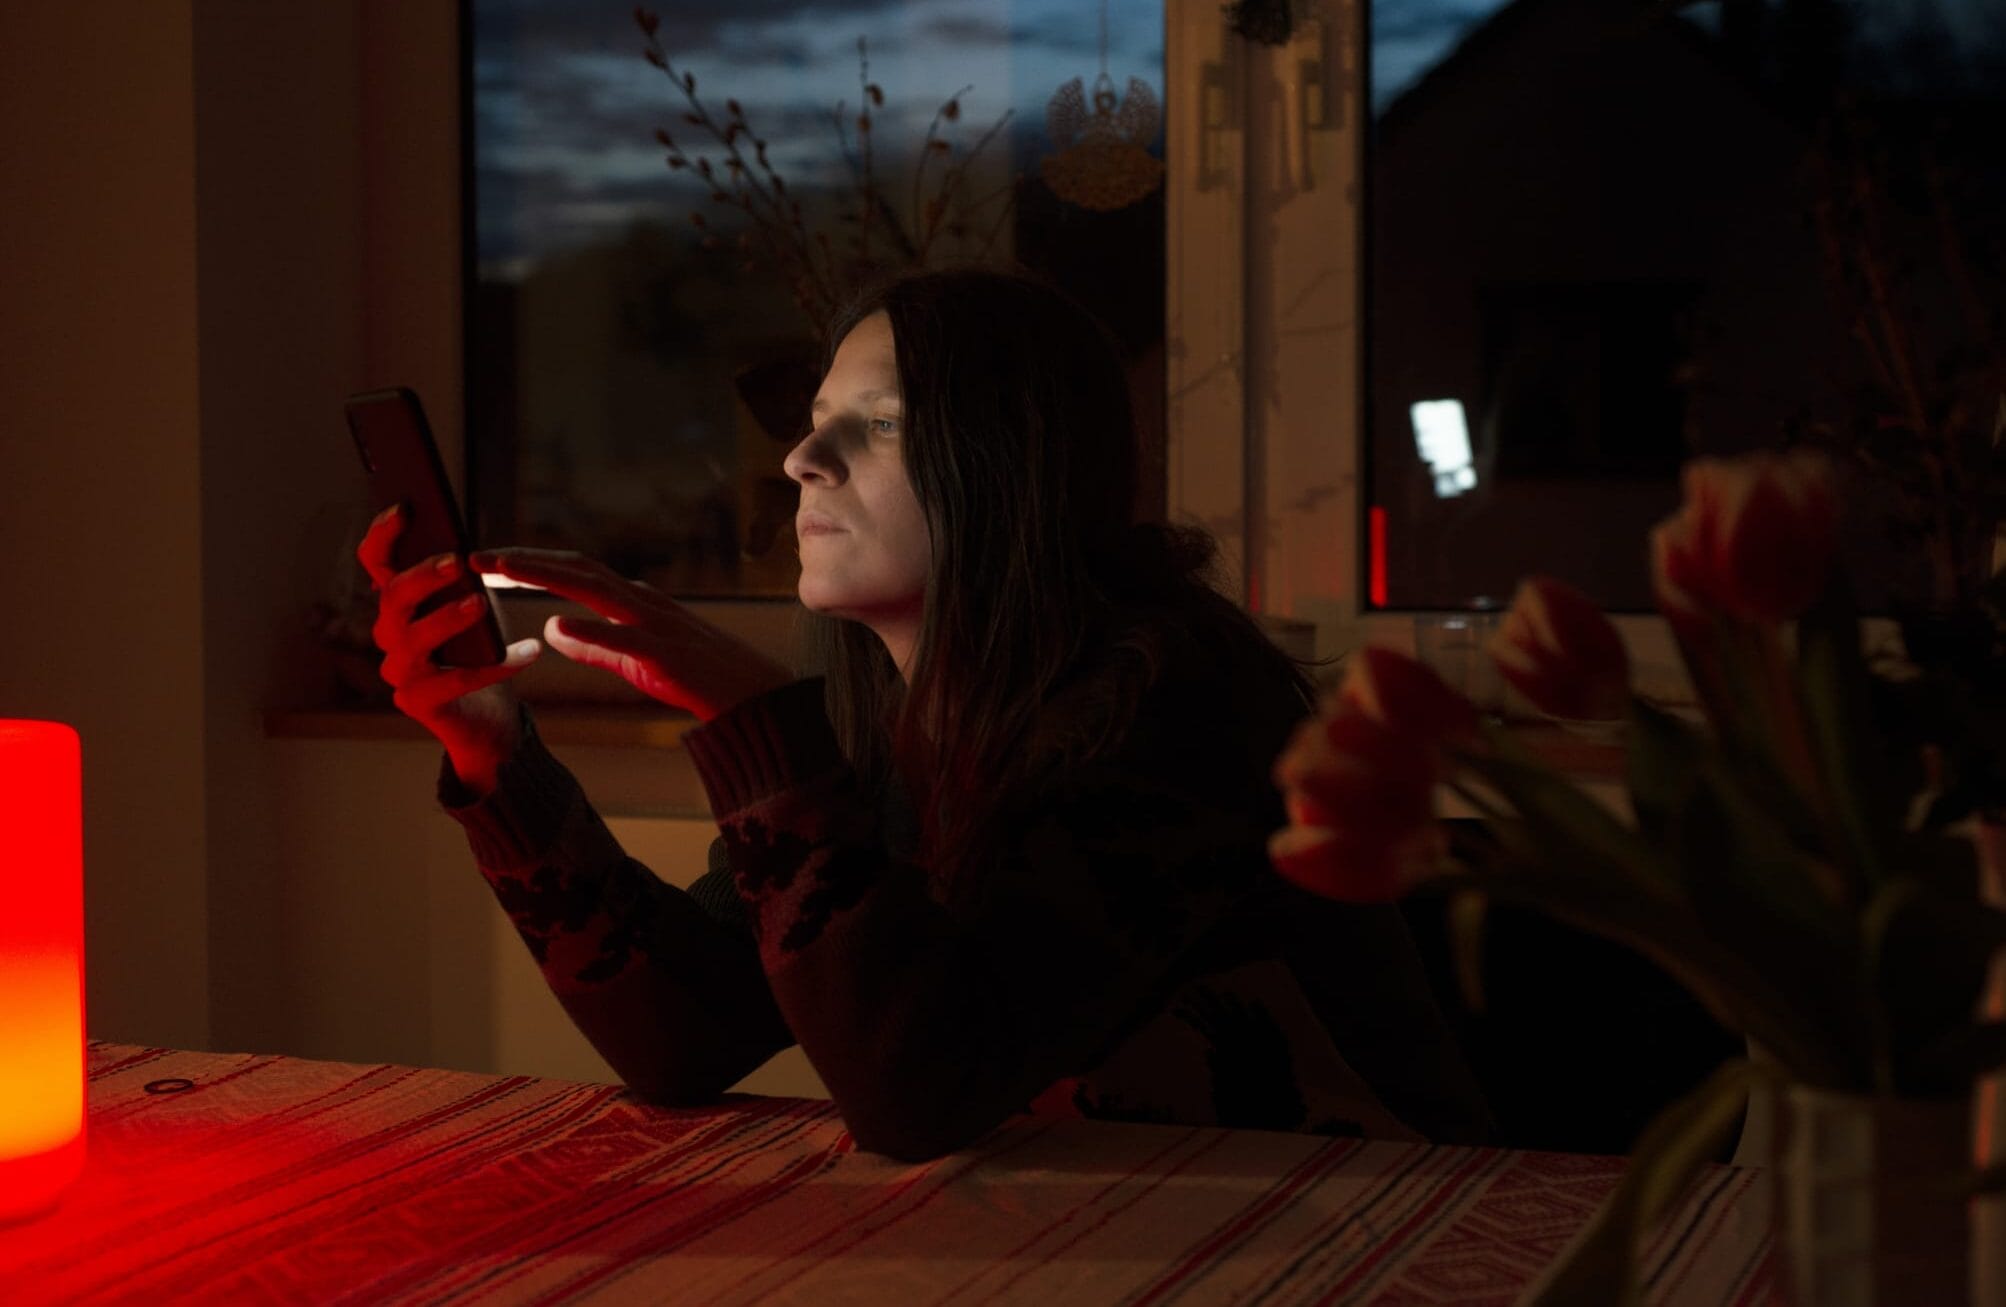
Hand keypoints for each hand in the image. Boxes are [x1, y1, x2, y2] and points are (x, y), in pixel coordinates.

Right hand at [355, 505, 540, 792]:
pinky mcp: (418, 702)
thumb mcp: (473, 606)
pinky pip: (456, 680)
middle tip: (456, 562)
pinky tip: (529, 652)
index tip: (406, 507)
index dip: (383, 534)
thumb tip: (471, 545)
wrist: (488, 719)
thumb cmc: (479, 652)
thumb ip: (464, 580)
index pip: (375, 563)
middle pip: (392, 597)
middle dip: (422, 576)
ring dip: (447, 618)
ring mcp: (399, 671)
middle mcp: (388, 634)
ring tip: (481, 603)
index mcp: (398, 604)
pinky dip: (495, 665)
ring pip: (413, 638)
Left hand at [470, 548, 790, 720]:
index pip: (576, 571)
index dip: (531, 563)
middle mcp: (644, 602)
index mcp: (635, 601)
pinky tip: (557, 623)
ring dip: (543, 575)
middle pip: (577, 568)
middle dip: (525, 560)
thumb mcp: (636, 661)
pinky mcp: (668, 656)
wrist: (758, 698)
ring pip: (594, 588)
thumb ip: (595, 646)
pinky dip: (590, 629)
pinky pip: (625, 638)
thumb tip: (551, 629)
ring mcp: (657, 625)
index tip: (488, 562)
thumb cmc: (700, 679)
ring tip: (500, 569)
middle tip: (475, 556)